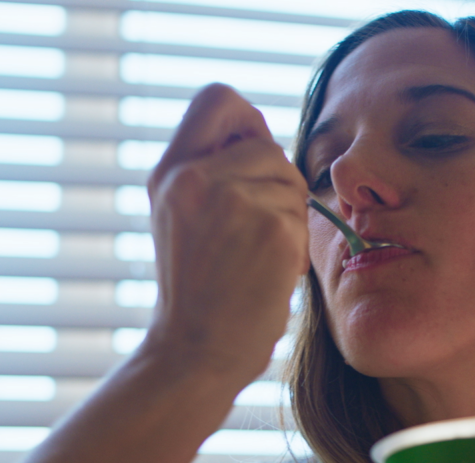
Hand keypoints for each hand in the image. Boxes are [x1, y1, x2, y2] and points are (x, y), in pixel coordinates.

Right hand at [144, 84, 309, 382]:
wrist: (195, 352)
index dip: (246, 122)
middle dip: (275, 185)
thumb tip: (261, 139)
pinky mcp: (272, 229)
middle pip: (268, 145)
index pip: (219, 97)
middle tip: (254, 232)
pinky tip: (269, 276)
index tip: (247, 162)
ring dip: (287, 219)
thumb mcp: (183, 217)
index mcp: (170, 172)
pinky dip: (295, 249)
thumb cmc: (199, 291)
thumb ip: (212, 173)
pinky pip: (303, 219)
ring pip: (291, 182)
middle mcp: (195, 178)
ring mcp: (233, 202)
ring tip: (256, 258)